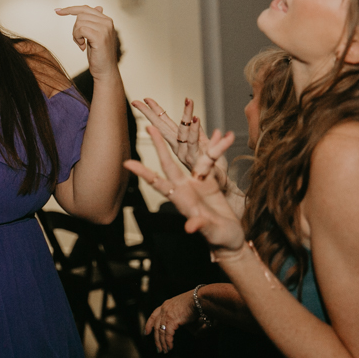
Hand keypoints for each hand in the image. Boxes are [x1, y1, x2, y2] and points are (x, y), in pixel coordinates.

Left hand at [54, 5, 118, 77]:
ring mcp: (104, 28)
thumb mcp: (96, 35)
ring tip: (82, 44)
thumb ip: (96, 22)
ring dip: (76, 35)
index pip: (85, 8)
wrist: (105, 70)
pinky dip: (77, 38)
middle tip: (79, 41)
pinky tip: (82, 46)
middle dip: (75, 28)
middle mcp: (107, 21)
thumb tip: (98, 7)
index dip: (70, 9)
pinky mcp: (99, 36)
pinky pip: (80, 29)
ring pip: (79, 22)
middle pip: (80, 15)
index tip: (57, 11)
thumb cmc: (99, 54)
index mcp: (106, 20)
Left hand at [124, 126, 245, 254]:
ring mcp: (197, 182)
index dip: (143, 173)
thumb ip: (200, 226)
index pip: (158, 183)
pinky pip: (212, 160)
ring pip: (193, 157)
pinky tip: (218, 135)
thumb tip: (190, 227)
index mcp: (180, 199)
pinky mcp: (210, 180)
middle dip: (159, 144)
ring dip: (193, 139)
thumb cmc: (219, 238)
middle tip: (149, 126)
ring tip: (191, 119)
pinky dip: (216, 147)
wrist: (231, 237)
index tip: (127, 163)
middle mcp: (184, 188)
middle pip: (169, 163)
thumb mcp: (211, 233)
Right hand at [132, 97, 228, 189]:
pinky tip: (215, 129)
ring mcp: (192, 156)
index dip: (155, 112)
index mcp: (179, 144)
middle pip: (166, 128)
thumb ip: (198, 132)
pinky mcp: (205, 163)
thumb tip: (194, 118)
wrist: (221, 186)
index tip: (145, 99)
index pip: (164, 124)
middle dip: (155, 114)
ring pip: (187, 136)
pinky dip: (212, 140)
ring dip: (189, 120)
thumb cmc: (211, 167)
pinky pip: (209, 150)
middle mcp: (182, 149)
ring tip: (189, 102)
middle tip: (145, 100)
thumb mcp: (203, 146)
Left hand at [144, 291, 197, 353]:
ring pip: (161, 332)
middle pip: (156, 326)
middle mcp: (164, 309)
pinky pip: (168, 334)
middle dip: (156, 339)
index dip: (148, 324)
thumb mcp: (182, 307)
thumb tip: (180, 325)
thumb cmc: (194, 302)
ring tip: (164, 351)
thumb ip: (178, 316)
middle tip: (158, 349)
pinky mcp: (172, 320)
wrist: (198, 299)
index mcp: (165, 305)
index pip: (153, 315)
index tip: (146, 332)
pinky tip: (170, 347)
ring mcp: (167, 314)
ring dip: (162, 343)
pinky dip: (168, 342)